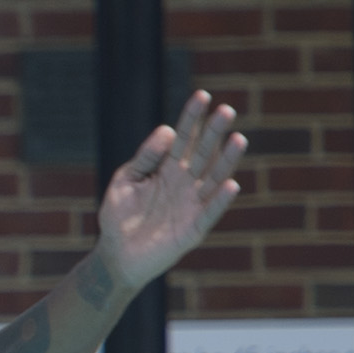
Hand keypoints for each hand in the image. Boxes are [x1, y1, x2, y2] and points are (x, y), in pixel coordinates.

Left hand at [94, 92, 244, 292]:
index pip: (183, 139)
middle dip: (213, 133)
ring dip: (227, 160)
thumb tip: (166, 131)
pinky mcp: (193, 229)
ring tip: (238, 139)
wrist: (115, 256)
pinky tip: (231, 184)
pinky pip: (210, 213)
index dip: (192, 118)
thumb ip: (144, 158)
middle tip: (225, 111)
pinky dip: (220, 201)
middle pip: (203, 154)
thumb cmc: (118, 217)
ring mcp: (191, 205)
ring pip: (213, 179)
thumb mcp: (125, 181)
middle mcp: (185, 183)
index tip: (202, 96)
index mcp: (168, 169)